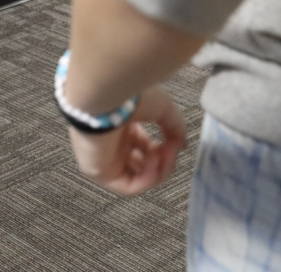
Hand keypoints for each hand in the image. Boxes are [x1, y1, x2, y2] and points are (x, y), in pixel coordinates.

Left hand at [68, 85, 187, 194]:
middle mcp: (110, 142)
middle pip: (140, 163)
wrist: (104, 95)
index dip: (162, 148)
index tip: (174, 141)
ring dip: (157, 171)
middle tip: (170, 149)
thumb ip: (174, 127)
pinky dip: (147, 179)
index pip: (142, 145)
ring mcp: (103, 157)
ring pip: (136, 177)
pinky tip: (154, 161)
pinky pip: (127, 185)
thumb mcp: (162, 107)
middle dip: (162, 160)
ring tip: (163, 155)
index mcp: (120, 125)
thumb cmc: (130, 96)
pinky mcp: (98, 171)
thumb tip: (182, 144)